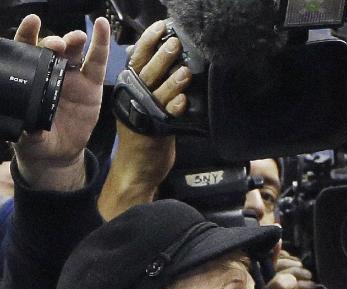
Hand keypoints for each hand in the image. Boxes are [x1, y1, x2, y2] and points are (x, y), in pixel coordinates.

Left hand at [12, 14, 109, 190]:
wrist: (59, 153)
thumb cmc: (38, 140)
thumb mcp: (28, 136)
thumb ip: (29, 130)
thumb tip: (30, 128)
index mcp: (32, 79)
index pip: (27, 52)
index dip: (28, 36)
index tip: (32, 23)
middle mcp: (50, 73)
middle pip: (52, 49)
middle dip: (54, 42)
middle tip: (57, 45)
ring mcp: (72, 77)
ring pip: (73, 51)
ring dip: (74, 40)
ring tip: (77, 38)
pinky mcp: (91, 85)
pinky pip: (97, 62)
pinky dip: (101, 43)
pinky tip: (102, 26)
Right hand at [98, 20, 191, 218]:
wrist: (137, 171)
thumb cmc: (144, 137)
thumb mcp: (145, 107)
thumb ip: (154, 88)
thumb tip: (172, 65)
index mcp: (130, 90)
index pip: (138, 60)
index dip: (148, 43)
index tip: (161, 28)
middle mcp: (134, 100)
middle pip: (147, 73)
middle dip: (162, 57)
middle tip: (175, 43)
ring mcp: (143, 116)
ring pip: (157, 94)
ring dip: (172, 82)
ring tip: (184, 71)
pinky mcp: (154, 133)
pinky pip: (165, 118)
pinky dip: (173, 109)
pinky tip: (183, 101)